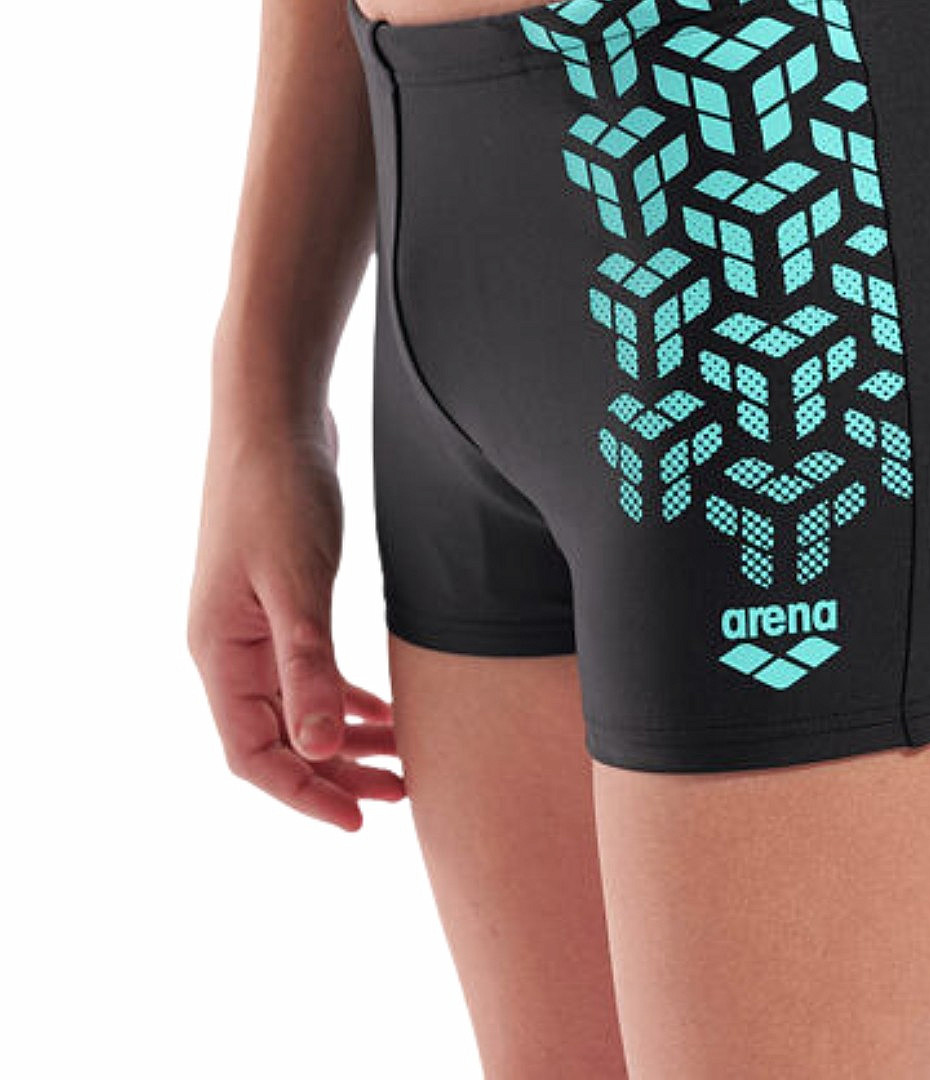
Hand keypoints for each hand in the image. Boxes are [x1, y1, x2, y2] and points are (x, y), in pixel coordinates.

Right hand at [188, 410, 404, 829]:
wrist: (275, 418)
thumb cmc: (280, 492)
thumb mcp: (299, 584)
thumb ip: (308, 667)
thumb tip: (320, 749)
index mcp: (220, 654)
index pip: (253, 755)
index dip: (304, 795)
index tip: (361, 819)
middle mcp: (229, 649)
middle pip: (278, 740)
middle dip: (335, 775)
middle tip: (397, 797)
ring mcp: (253, 625)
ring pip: (298, 709)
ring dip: (345, 740)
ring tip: (402, 765)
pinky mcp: (282, 600)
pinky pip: (309, 672)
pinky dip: (345, 696)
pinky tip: (385, 711)